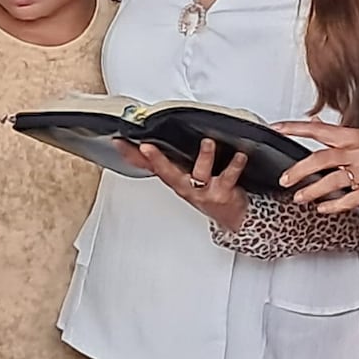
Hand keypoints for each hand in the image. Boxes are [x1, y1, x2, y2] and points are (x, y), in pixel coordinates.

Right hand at [123, 139, 249, 231]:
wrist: (232, 217)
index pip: (148, 165)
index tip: (119, 142)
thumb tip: (148, 143)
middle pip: (167, 172)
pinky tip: (239, 156)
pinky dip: (235, 165)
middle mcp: (185, 185)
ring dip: (204, 157)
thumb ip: (166, 161)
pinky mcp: (222, 193)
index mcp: (175, 178)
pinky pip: (229, 177)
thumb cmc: (207, 191)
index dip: (132, 155)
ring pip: (200, 173)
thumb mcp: (183, 177)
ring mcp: (203, 190)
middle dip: (155, 159)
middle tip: (146, 147)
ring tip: (207, 143)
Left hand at [275, 120, 358, 212]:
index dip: (296, 128)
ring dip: (312, 191)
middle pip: (321, 158)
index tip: (276, 128)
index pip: (319, 129)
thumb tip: (314, 123)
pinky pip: (349, 199)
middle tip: (285, 180)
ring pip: (332, 181)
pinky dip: (333, 205)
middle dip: (299, 170)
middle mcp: (358, 152)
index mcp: (354, 137)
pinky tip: (323, 208)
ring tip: (300, 198)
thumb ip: (338, 135)